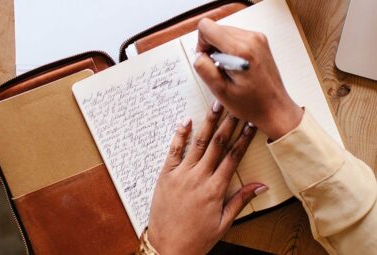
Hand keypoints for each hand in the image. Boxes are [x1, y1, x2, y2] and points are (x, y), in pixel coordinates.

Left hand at [147, 105, 267, 254]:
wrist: (167, 247)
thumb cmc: (197, 238)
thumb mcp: (224, 223)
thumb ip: (240, 200)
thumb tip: (261, 185)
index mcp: (215, 189)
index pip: (234, 156)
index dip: (244, 138)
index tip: (251, 123)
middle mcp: (199, 177)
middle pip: (218, 144)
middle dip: (228, 123)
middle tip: (236, 105)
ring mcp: (181, 174)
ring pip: (198, 143)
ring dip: (208, 123)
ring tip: (216, 105)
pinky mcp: (166, 175)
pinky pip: (173, 151)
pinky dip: (180, 135)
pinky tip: (187, 121)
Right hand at [194, 18, 302, 139]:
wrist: (274, 108)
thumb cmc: (250, 104)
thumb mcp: (220, 90)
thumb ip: (204, 68)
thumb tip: (198, 55)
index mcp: (240, 50)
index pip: (207, 27)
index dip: (201, 44)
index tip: (208, 60)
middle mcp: (251, 39)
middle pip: (215, 28)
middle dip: (211, 47)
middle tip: (218, 69)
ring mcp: (257, 38)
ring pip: (225, 32)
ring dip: (221, 49)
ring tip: (228, 69)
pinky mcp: (260, 41)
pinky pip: (235, 37)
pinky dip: (230, 49)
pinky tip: (235, 67)